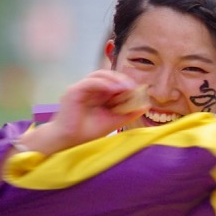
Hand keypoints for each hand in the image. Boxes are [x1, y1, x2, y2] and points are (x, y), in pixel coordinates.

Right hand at [22, 70, 147, 154]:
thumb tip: (146, 106)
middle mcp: (89, 88)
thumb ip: (128, 113)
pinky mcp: (74, 91)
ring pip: (99, 75)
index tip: (138, 91)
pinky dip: (103, 84)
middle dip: (121, 79)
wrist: (69, 141)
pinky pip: (90, 82)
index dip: (126, 83)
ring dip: (114, 79)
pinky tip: (113, 89)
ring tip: (125, 87)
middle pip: (107, 75)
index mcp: (98, 94)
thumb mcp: (113, 121)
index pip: (114, 81)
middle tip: (133, 87)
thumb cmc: (88, 131)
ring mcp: (81, 88)